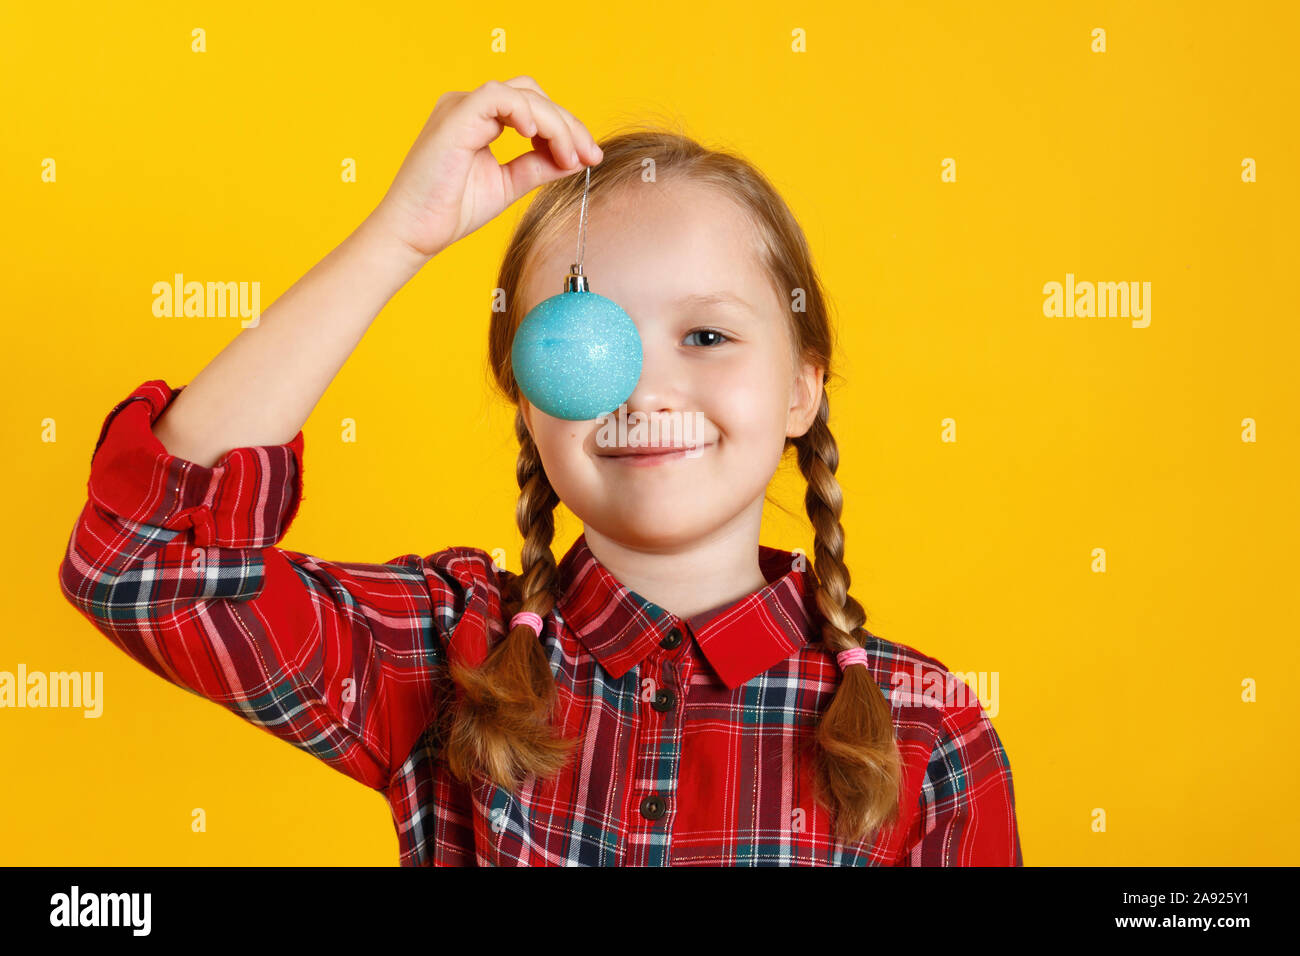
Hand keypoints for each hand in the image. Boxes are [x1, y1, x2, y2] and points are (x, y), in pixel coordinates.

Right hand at [372, 76, 602, 261]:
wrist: (415, 232)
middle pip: (533, 94)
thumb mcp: (508, 184)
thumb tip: (576, 158)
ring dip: (555, 124)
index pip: (533, 107)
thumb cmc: (451, 210)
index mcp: (479, 120)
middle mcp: (469, 106)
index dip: (565, 128)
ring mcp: (461, 107)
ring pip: (523, 94)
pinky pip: (499, 97)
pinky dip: (526, 112)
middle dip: (568, 123)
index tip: (589, 157)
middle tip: (590, 155)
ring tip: (569, 156)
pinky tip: (538, 137)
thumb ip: (538, 166)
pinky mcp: (455, 115)